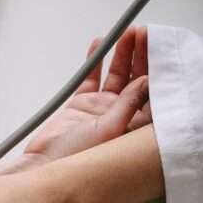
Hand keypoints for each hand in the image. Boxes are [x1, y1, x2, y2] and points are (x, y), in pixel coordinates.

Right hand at [0, 27, 150, 176]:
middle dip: (141, 57)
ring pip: (116, 76)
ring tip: (125, 34)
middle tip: (144, 34)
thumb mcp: (109, 130)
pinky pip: (92, 79)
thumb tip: (148, 81)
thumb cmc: (78, 161)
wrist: (43, 167)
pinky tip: (100, 44)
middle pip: (138, 81)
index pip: (154, 94)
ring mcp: (101, 110)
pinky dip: (95, 62)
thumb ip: (129, 104)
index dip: (158, 70)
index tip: (158, 49)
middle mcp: (122, 118)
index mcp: (135, 129)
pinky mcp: (82, 105)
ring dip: (122, 55)